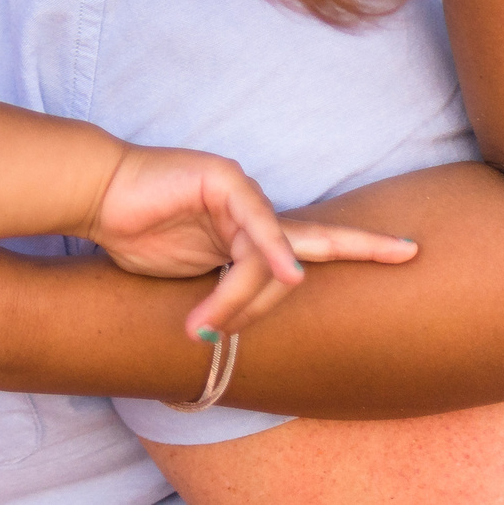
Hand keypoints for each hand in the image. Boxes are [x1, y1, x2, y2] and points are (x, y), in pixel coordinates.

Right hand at [90, 145, 418, 339]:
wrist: (97, 197)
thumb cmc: (134, 233)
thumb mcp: (188, 278)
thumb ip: (226, 289)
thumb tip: (236, 324)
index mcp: (247, 230)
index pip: (309, 244)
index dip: (357, 248)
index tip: (406, 251)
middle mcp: (254, 209)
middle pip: (306, 248)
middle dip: (341, 261)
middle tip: (371, 267)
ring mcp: (243, 192)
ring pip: (271, 257)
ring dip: (240, 299)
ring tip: (204, 324)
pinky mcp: (226, 180)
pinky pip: (257, 228)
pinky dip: (272, 254)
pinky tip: (285, 274)